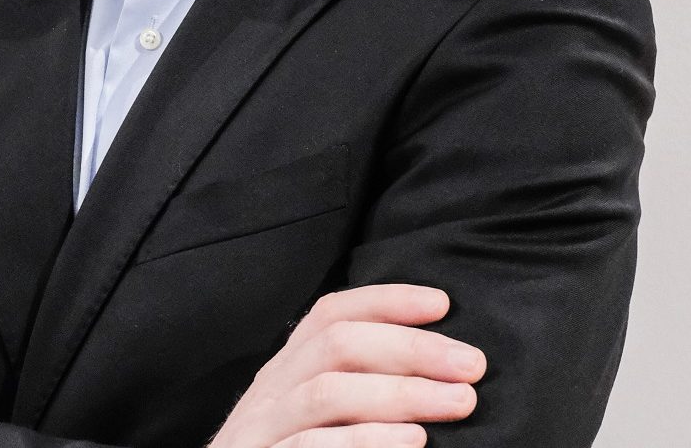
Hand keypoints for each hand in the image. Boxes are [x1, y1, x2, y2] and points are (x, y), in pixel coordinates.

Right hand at [208, 284, 484, 447]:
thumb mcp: (311, 419)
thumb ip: (348, 388)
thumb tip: (431, 369)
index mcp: (284, 371)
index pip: (329, 314)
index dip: (385, 300)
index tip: (443, 303)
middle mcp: (270, 391)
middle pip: (336, 345)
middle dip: (410, 347)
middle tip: (472, 364)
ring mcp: (263, 430)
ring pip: (328, 392)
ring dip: (401, 393)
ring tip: (458, 402)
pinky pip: (311, 447)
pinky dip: (367, 442)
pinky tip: (413, 442)